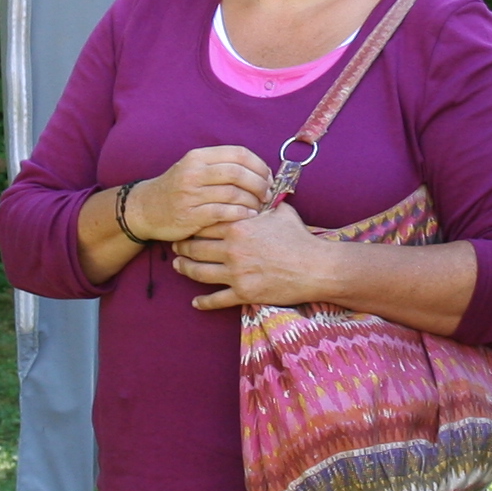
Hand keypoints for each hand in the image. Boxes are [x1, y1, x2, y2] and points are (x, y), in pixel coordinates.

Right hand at [127, 145, 274, 242]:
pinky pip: (223, 212)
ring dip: (253, 201)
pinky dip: (241, 214)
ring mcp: (190, 194)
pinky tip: (248, 216)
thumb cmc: (177, 188)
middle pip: (238, 173)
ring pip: (233, 193)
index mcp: (198, 157)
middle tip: (268, 194)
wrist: (146, 208)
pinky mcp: (190, 215)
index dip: (259, 165)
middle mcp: (194, 172)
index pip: (238, 153)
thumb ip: (222, 166)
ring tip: (260, 207)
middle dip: (259, 184)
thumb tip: (260, 171)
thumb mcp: (194, 168)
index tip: (268, 177)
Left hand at [174, 201, 339, 309]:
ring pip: (199, 272)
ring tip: (178, 267)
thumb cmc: (300, 238)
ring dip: (185, 269)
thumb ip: (264, 201)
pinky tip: (196, 302)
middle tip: (176, 246)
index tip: (186, 224)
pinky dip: (204, 302)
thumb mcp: (281, 212)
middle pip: (196, 248)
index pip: (205, 224)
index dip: (193, 225)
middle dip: (182, 247)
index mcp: (239, 227)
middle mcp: (232, 250)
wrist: (316, 268)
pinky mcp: (244, 294)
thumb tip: (260, 188)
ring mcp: (236, 274)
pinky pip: (217, 299)